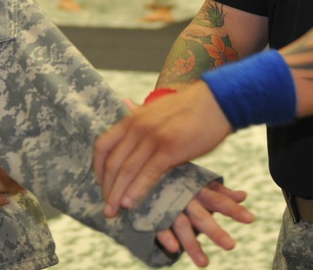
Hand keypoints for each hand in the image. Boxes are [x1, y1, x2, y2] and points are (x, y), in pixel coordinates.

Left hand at [94, 82, 231, 216]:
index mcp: (131, 118)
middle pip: (113, 162)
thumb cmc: (187, 108)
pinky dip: (137, 190)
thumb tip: (125, 108)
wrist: (215, 102)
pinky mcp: (170, 148)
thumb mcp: (155, 110)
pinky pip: (148, 173)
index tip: (100, 184)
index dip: (97, 167)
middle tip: (106, 207)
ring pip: (127, 170)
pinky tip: (131, 203)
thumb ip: (139, 116)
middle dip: (107, 188)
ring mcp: (152, 137)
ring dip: (118, 193)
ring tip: (114, 211)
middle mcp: (137, 127)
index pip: (103, 145)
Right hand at [156, 181, 253, 267]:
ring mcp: (167, 205)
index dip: (233, 209)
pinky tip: (174, 250)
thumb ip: (220, 192)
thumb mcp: (197, 182)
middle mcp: (183, 197)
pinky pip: (158, 226)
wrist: (141, 171)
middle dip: (215, 231)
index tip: (251, 219)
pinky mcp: (151, 212)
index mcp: (196, 188)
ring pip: (181, 225)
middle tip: (231, 246)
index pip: (218, 199)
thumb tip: (244, 195)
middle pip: (201, 216)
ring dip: (192, 244)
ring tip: (204, 264)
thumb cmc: (175, 177)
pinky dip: (166, 237)